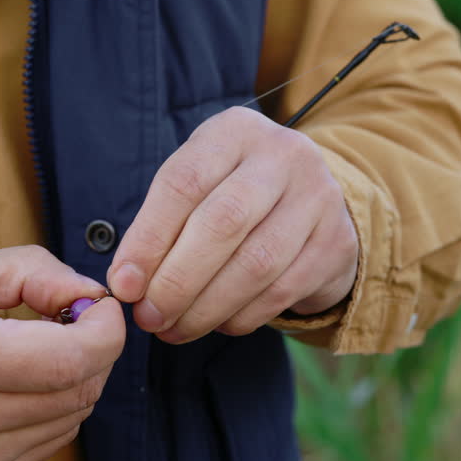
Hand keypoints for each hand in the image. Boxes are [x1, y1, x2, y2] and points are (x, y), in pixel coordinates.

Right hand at [0, 246, 123, 460]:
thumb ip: (33, 271)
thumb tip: (91, 294)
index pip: (71, 359)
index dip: (105, 330)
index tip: (98, 306)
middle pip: (80, 389)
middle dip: (94, 348)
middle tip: (70, 319)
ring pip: (73, 418)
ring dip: (76, 379)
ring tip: (40, 349)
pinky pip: (50, 444)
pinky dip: (54, 410)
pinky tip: (22, 384)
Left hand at [107, 107, 357, 343]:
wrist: (314, 201)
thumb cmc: (236, 194)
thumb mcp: (200, 186)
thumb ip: (161, 226)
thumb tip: (127, 283)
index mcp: (235, 130)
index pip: (184, 183)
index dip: (148, 239)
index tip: (123, 285)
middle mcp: (283, 155)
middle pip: (223, 223)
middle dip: (177, 280)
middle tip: (148, 316)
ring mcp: (318, 197)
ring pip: (255, 265)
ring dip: (205, 308)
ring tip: (174, 329)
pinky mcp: (336, 242)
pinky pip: (280, 291)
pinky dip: (240, 316)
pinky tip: (216, 324)